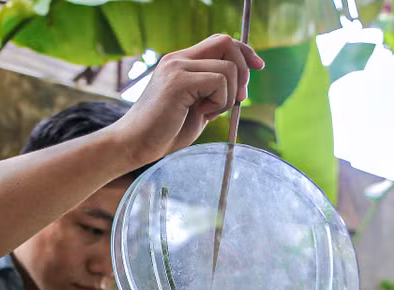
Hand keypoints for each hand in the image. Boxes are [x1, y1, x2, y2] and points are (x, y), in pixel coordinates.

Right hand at [111, 34, 263, 167]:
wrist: (134, 144)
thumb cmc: (163, 133)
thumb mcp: (196, 108)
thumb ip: (214, 93)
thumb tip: (241, 87)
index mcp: (181, 62)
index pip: (220, 41)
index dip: (243, 51)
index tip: (258, 66)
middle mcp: (178, 59)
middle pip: (227, 43)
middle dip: (244, 70)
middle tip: (237, 99)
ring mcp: (177, 68)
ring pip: (228, 68)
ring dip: (228, 95)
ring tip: (207, 112)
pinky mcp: (178, 81)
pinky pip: (219, 82)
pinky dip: (219, 102)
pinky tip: (201, 114)